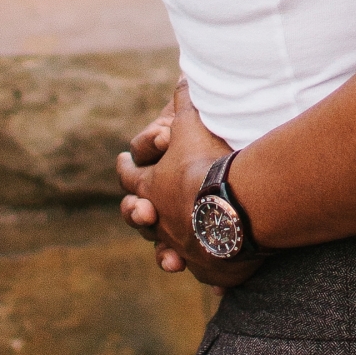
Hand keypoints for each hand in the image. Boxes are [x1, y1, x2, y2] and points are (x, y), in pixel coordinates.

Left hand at [117, 79, 259, 287]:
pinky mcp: (211, 268)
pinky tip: (216, 281)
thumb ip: (185, 99)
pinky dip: (210, 272)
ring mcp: (184, 247)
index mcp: (151, 186)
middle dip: (137, 213)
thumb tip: (183, 73)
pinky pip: (208, 273)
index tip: (121, 162)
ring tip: (169, 256)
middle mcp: (161, 221)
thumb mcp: (192, 122)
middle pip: (141, 219)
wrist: (235, 205)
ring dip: (168, 252)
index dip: (125, 167)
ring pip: (169, 252)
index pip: (129, 175)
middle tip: (139, 209)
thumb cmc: (207, 161)